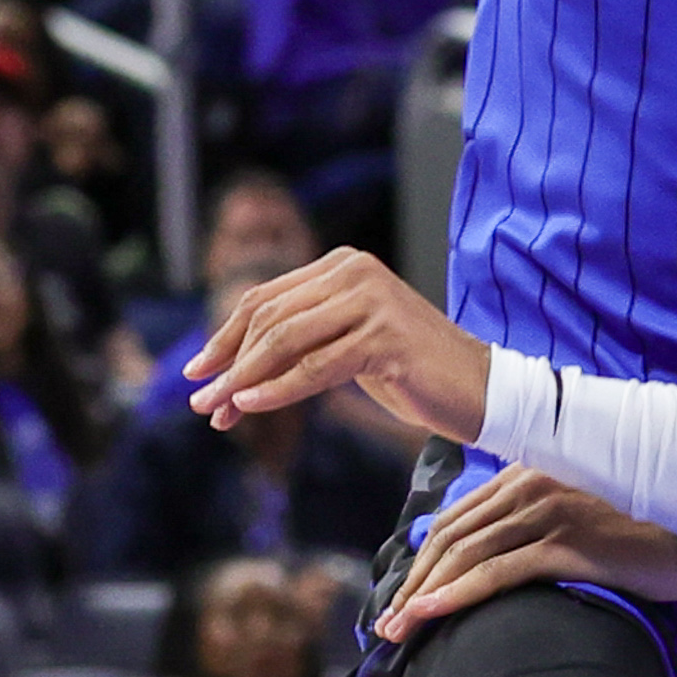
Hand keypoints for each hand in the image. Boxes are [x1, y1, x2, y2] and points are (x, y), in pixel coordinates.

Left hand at [185, 248, 491, 440]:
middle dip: (228, 362)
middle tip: (201, 401)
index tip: (196, 373)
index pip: (265, 299)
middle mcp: (356, 272)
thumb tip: (228, 376)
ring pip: (286, 340)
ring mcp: (373, 301)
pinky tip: (253, 405)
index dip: (224, 336)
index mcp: (344, 265)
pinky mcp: (386, 336)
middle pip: (269, 317)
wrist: (480, 388)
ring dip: (244, 379)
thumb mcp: (347, 348)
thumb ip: (300, 345)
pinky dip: (278, 388)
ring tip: (218, 411)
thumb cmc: (411, 372)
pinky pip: (315, 366)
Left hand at [378, 464, 676, 639]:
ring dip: (423, 594)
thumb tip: (496, 561)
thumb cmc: (648, 527)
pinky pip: (498, 571)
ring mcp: (549, 511)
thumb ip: (539, 525)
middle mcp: (532, 485)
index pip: (459, 518)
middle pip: (452, 536)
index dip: (423, 559)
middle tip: (386, 625)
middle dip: (413, 582)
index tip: (404, 598)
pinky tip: (430, 615)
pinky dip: (457, 594)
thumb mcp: (584, 514)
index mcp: (531, 473)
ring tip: (397, 631)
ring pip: (466, 553)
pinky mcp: (568, 543)